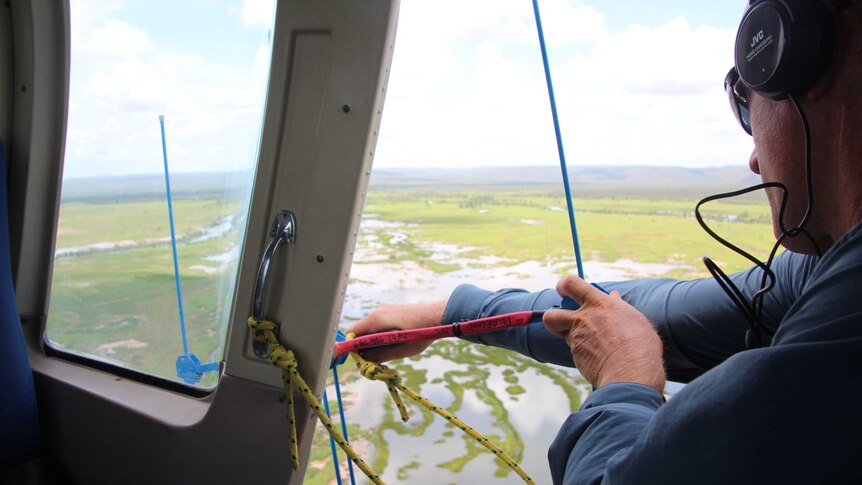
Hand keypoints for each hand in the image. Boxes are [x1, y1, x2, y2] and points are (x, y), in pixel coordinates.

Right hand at [345, 300, 446, 362]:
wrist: (440, 315)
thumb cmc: (422, 333)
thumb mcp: (401, 350)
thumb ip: (381, 355)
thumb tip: (365, 360)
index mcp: (376, 319)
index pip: (351, 332)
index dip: (349, 347)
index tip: (354, 360)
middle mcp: (377, 311)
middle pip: (360, 331)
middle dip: (362, 347)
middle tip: (373, 361)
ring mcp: (385, 309)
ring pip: (370, 328)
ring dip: (372, 342)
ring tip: (386, 353)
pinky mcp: (392, 310)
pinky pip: (379, 324)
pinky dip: (380, 335)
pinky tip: (393, 343)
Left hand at [543, 276, 665, 391]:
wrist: (631, 372)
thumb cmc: (640, 345)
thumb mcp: (634, 319)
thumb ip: (619, 306)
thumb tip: (614, 296)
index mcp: (599, 304)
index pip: (571, 284)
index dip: (564, 286)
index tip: (564, 290)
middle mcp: (583, 319)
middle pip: (551, 315)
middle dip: (553, 318)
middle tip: (564, 321)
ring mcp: (577, 339)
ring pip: (567, 336)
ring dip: (577, 339)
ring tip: (599, 347)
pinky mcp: (576, 356)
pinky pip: (578, 352)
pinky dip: (586, 355)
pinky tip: (602, 360)